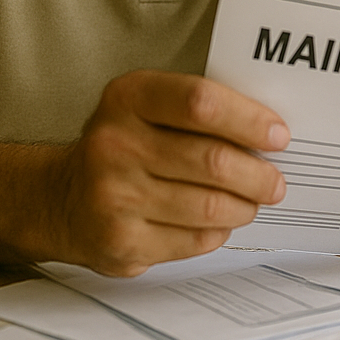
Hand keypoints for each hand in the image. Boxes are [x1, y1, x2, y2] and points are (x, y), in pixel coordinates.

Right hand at [49, 71, 289, 275]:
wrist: (61, 199)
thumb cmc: (124, 146)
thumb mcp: (148, 107)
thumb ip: (199, 110)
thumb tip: (269, 132)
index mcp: (128, 98)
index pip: (201, 102)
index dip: (249, 120)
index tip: (278, 136)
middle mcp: (115, 144)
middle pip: (213, 161)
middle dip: (258, 175)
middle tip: (275, 182)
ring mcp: (114, 196)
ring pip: (209, 206)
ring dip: (244, 207)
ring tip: (251, 202)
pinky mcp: (121, 241)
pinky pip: (194, 240)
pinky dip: (217, 232)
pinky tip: (217, 222)